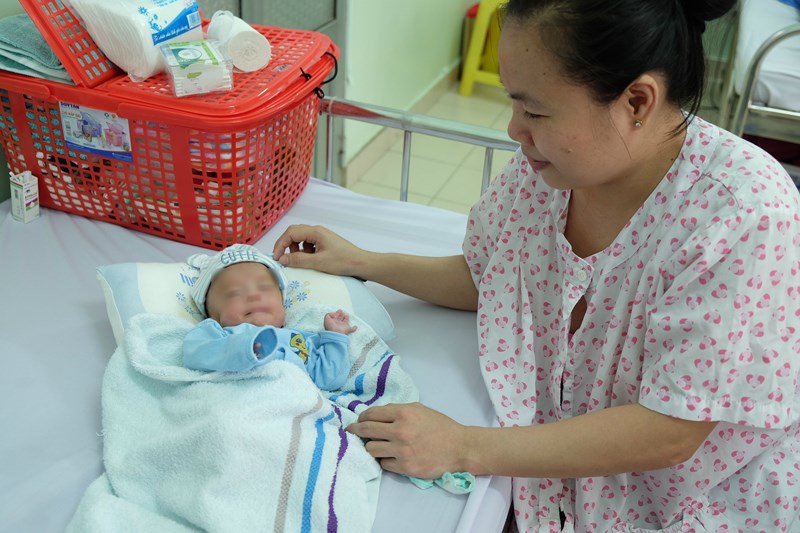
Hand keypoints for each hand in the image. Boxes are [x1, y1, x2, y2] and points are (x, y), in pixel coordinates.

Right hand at [272, 224, 367, 276]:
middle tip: (282, 259)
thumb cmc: (342, 262)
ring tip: (299, 261)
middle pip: (294, 233)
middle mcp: (317, 231)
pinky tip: (310, 260)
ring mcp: (321, 236)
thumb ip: (299, 260)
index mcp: (315, 232)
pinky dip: (304, 252)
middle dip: (286, 245)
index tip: (276, 257)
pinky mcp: (324, 243)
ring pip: (300, 239)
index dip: (280, 244)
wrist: (361, 264)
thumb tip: (282, 259)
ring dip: (295, 249)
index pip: (291, 233)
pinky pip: (308, 244)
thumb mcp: (318, 262)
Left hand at [324, 309, 357, 334]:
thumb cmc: (330, 327)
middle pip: (340, 318)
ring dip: (346, 319)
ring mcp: (342, 327)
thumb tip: (334, 314)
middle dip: (341, 315)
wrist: (334, 334)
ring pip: (345, 322)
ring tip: (347, 316)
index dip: (337, 313)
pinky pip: (351, 329)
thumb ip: (329, 314)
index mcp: (333, 321)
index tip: (339, 310)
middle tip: (342, 312)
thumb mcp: (326, 319)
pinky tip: (355, 327)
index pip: (336, 316)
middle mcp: (338, 324)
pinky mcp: (347, 330)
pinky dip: (354, 328)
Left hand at [346, 403, 467, 478]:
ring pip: (371, 449)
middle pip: (366, 431)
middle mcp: (400, 431)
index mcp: (403, 413)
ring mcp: (401, 451)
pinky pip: (384, 463)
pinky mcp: (405, 467)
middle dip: (355, 430)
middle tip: (351, 431)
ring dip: (370, 446)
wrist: (459, 448)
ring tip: (374, 445)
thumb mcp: (419, 409)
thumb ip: (397, 410)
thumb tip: (376, 415)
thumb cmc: (440, 426)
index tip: (359, 420)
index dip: (362, 417)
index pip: (371, 414)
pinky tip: (390, 456)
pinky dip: (385, 459)